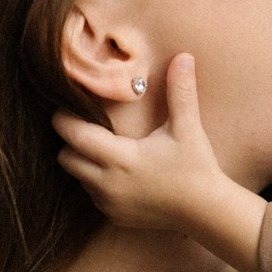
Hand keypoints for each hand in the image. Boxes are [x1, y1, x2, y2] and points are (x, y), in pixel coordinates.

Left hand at [53, 53, 223, 233]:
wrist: (206, 212)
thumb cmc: (197, 167)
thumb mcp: (188, 128)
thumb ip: (180, 91)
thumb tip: (183, 56)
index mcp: (121, 158)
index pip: (73, 135)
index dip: (64, 118)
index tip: (71, 105)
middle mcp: (108, 184)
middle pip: (65, 158)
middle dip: (72, 141)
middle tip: (90, 125)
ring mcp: (109, 203)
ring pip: (77, 177)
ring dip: (85, 162)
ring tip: (107, 147)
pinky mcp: (114, 215)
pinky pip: (92, 194)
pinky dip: (98, 181)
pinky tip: (121, 171)